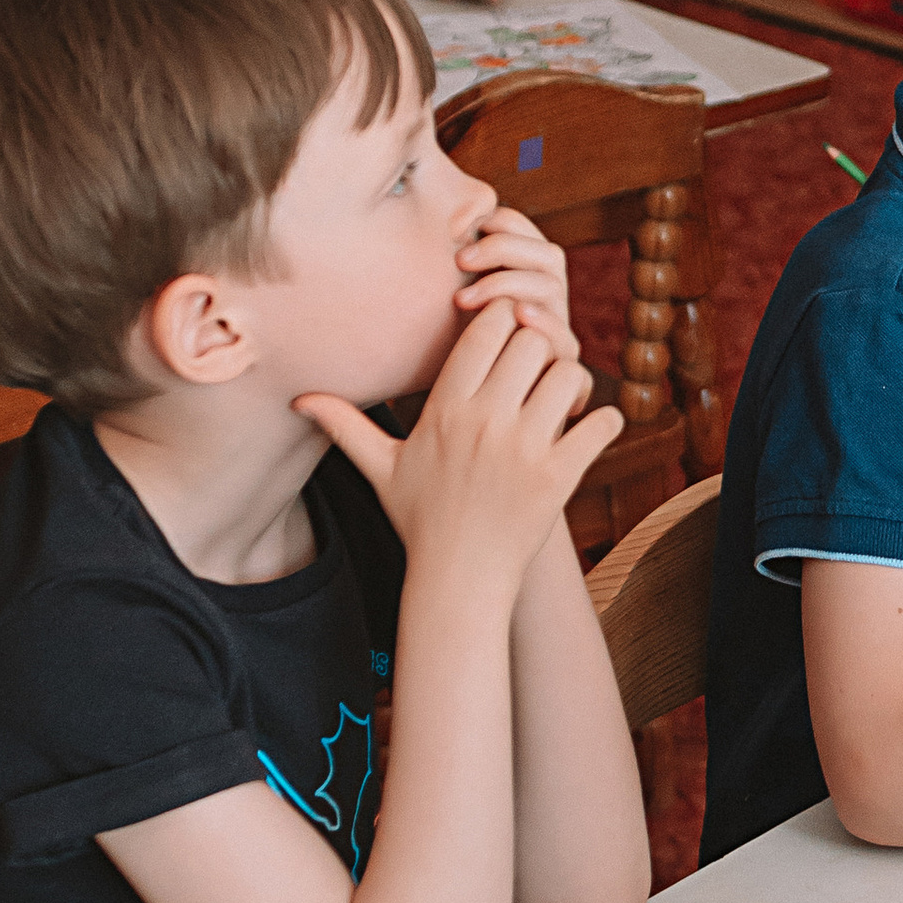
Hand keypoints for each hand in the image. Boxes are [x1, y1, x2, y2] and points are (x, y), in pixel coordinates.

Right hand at [297, 303, 617, 587]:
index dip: (503, 320)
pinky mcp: (558, 478)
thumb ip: (344, 426)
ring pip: (569, 373)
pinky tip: (588, 429)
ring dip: (573, 381)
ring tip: (563, 400)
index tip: (506, 339)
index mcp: (445, 409)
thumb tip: (299, 400)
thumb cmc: (420, 519)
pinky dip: (603, 420)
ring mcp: (524, 450)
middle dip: (541, 346)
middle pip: (532, 340)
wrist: (458, 581)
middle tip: (539, 366)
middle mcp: (484, 423)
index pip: (486, 327)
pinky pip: (601, 423)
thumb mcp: (380, 469)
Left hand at [453, 203, 579, 362]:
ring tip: (464, 298)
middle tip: (460, 260)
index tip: (464, 229)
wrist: (474, 400)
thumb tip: (448, 224)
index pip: (528, 232)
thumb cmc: (459, 343)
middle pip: (548, 254)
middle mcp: (551, 296)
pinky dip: (542, 321)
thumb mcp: (459, 298)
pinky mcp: (564, 359)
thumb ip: (462, 266)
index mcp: (531, 273)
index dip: (502, 222)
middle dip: (502, 248)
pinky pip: (564, 335)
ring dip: (507, 284)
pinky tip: (516, 314)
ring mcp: (561, 326)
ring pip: (552, 288)